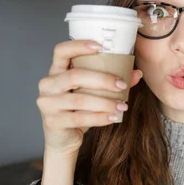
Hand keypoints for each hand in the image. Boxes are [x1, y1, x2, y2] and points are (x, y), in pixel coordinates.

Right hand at [36, 39, 142, 156]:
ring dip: (105, 102)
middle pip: (75, 75)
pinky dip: (100, 117)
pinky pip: (79, 118)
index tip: (101, 46)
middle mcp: (48, 84)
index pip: (61, 51)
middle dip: (102, 79)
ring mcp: (47, 103)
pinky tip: (114, 117)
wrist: (63, 139)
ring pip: (79, 99)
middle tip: (121, 85)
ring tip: (123, 105)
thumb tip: (136, 73)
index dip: (79, 46)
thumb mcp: (93, 93)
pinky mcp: (52, 121)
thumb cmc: (78, 110)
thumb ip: (111, 82)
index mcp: (56, 71)